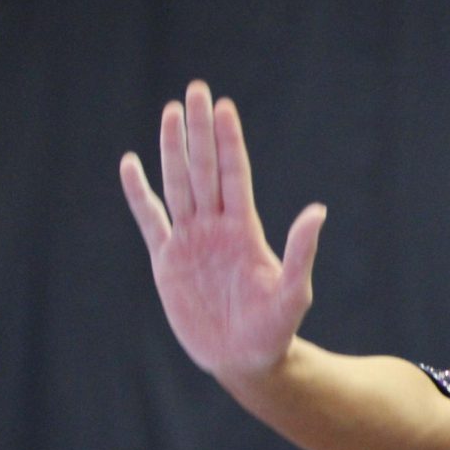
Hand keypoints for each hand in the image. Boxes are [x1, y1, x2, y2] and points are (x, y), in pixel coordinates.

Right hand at [120, 81, 326, 378]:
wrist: (246, 359)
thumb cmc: (275, 329)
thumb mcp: (293, 292)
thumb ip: (301, 251)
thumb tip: (318, 211)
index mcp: (245, 230)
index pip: (235, 174)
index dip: (229, 140)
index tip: (223, 106)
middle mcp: (216, 228)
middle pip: (205, 169)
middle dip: (199, 131)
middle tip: (195, 90)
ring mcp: (191, 242)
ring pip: (178, 185)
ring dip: (172, 150)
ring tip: (170, 112)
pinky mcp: (167, 261)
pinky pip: (150, 219)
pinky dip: (139, 194)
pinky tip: (131, 164)